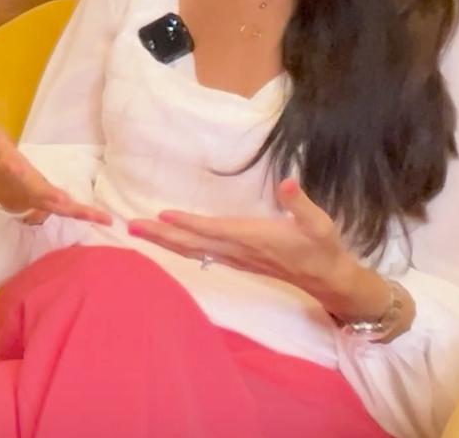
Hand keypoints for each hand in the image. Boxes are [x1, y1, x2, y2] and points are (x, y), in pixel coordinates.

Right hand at [0, 104, 111, 225]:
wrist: (1, 189)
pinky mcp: (55, 204)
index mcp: (10, 168)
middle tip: (63, 201)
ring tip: (98, 216)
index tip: (13, 166)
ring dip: (76, 211)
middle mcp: (26, 187)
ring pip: (59, 207)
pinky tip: (107, 219)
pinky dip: (87, 214)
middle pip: (37, 192)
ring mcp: (42, 199)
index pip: (8, 166)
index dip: (11, 166)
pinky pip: (71, 210)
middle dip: (49, 197)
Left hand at [125, 178, 389, 318]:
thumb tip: (287, 181)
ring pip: (193, 252)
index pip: (214, 230)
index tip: (162, 214)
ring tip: (137, 232)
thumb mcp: (319, 223)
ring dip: (164, 242)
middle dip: (162, 235)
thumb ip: (300, 202)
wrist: (328, 278)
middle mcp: (238, 251)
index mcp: (254, 238)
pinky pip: (201, 256)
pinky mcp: (237, 262)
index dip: (189, 223)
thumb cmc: (322, 247)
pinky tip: (166, 243)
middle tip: (130, 225)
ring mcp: (236, 259)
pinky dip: (179, 249)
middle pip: (193, 243)